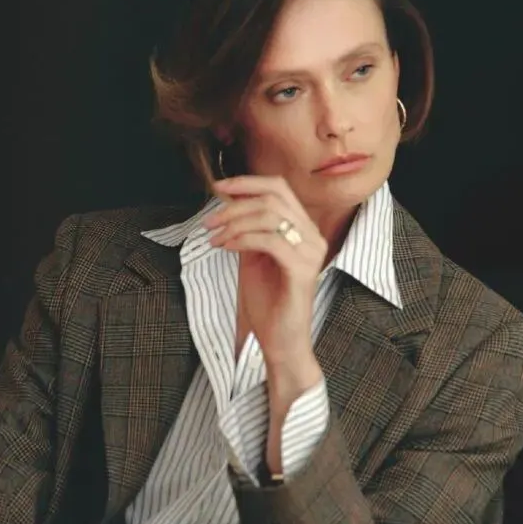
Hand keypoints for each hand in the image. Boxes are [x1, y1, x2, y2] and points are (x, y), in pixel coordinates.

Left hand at [204, 175, 327, 373]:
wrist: (280, 341)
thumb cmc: (268, 303)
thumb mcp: (253, 258)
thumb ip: (248, 230)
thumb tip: (229, 205)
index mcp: (304, 230)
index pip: (279, 189)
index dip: (247, 182)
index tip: (218, 187)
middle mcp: (313, 237)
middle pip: (273, 198)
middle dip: (235, 205)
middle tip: (209, 222)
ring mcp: (310, 253)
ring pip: (270, 216)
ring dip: (234, 223)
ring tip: (214, 238)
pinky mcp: (302, 271)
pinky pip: (270, 241)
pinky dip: (242, 239)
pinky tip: (225, 247)